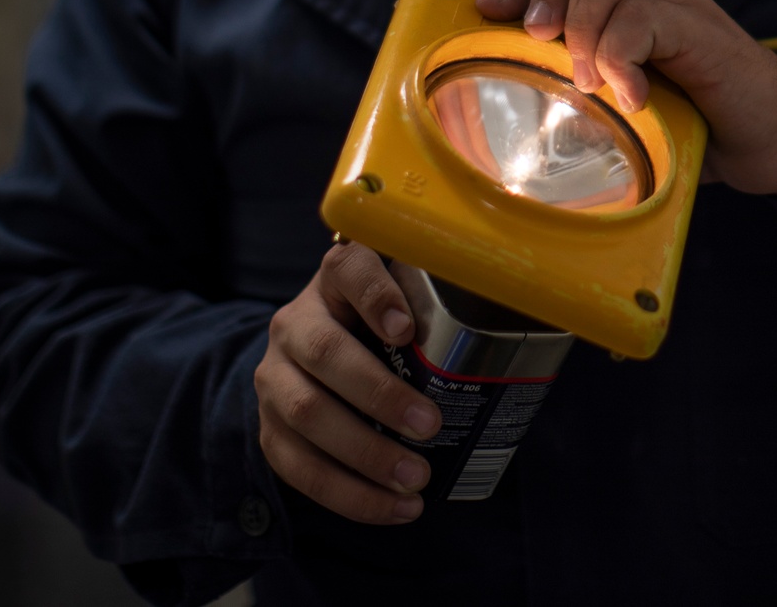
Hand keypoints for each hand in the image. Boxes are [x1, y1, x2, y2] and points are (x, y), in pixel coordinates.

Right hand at [255, 242, 440, 522]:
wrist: (313, 359)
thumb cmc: (377, 330)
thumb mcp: (401, 303)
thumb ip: (435, 306)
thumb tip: (506, 330)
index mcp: (332, 281)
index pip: (348, 268)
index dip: (375, 295)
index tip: (407, 328)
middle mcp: (294, 323)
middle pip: (325, 352)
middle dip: (380, 394)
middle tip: (429, 426)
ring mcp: (274, 376)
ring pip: (307, 413)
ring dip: (365, 453)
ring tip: (415, 479)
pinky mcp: (270, 429)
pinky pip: (299, 467)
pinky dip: (349, 495)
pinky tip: (394, 508)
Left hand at [476, 0, 776, 196]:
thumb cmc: (699, 123)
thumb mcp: (623, 97)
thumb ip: (579, 81)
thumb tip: (512, 88)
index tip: (493, 12)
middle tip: (538, 42)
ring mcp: (684, 6)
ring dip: (582, 23)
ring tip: (587, 79)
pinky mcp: (707, 37)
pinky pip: (647, 18)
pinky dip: (622, 57)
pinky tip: (629, 98)